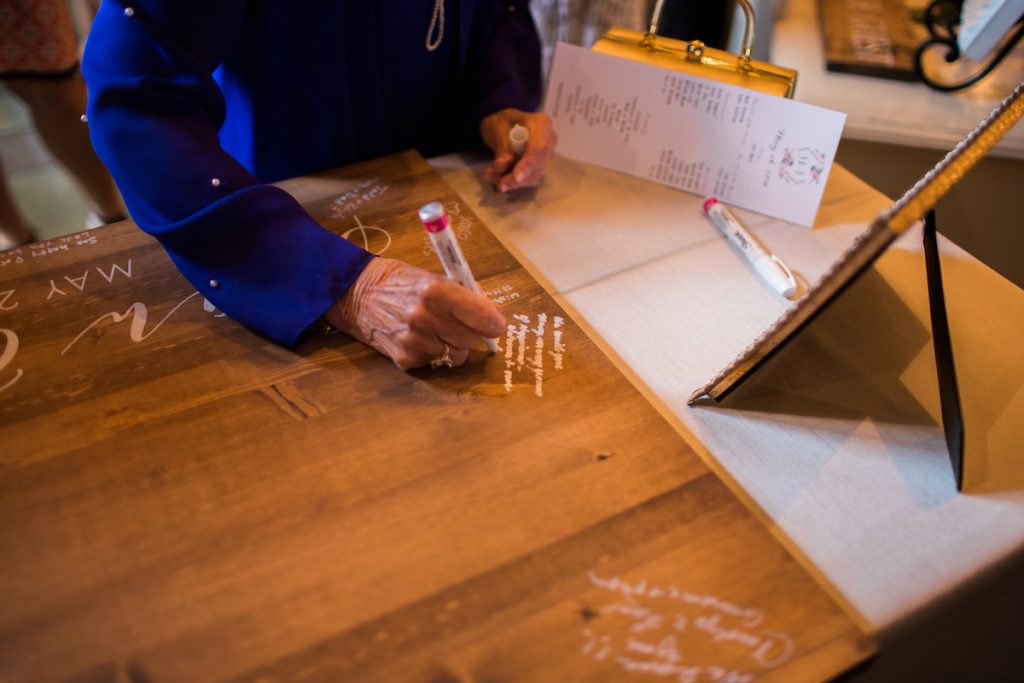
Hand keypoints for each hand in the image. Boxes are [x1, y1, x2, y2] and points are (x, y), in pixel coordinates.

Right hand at [324, 257, 505, 369]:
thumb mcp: (433, 278)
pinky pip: (434, 362)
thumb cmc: (399, 282)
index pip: (483, 316)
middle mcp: (425, 317)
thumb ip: (463, 296)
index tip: (496, 325)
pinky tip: (416, 337)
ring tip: (433, 328)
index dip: (494, 323)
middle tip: (459, 324)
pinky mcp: (404, 358)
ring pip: (455, 354)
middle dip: (471, 334)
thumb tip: (493, 315)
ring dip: (451, 344)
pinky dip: (431, 352)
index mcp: (436, 291)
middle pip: (471, 340)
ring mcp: (414, 341)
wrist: (355, 293)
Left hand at [480, 108, 556, 192]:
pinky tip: (494, 178)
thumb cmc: (502, 121)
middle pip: (537, 166)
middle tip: (499, 185)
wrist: (503, 124)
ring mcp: (546, 155)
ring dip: (511, 182)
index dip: (529, 164)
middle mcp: (549, 141)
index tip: (516, 177)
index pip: (539, 148)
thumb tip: (501, 167)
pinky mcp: (538, 166)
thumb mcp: (498, 129)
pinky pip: (528, 178)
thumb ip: (502, 148)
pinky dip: (511, 181)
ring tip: (489, 177)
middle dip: (517, 179)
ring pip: (533, 176)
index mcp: (542, 124)